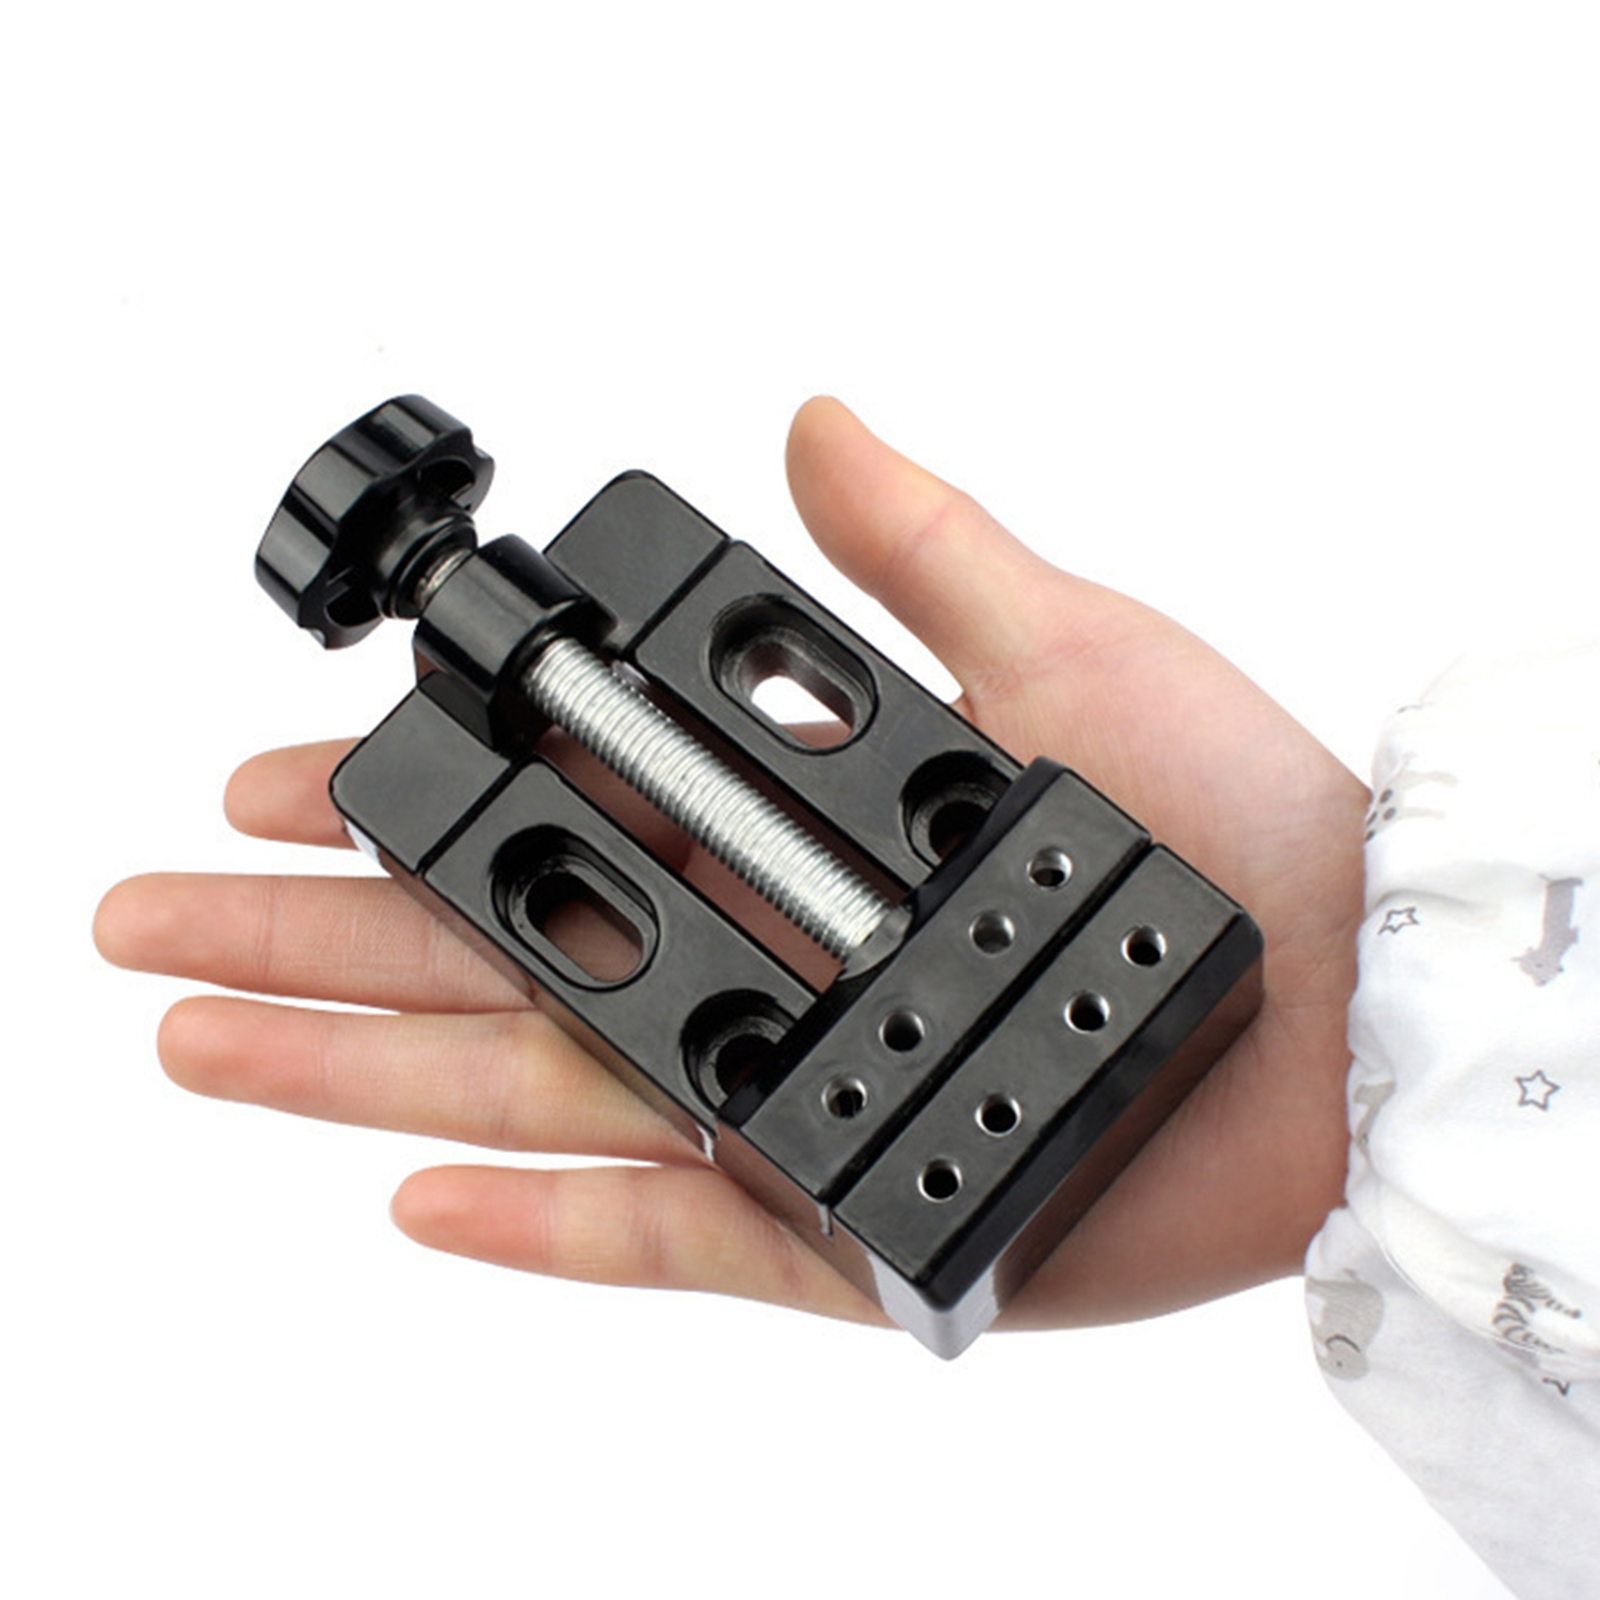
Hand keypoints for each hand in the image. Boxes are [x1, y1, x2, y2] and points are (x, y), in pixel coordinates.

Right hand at [95, 398, 1365, 1332]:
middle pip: (485, 953)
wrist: (1347, 1005)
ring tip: (198, 1045)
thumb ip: (910, 552)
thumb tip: (804, 422)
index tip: (265, 775)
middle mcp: (752, 965)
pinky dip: (534, 1222)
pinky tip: (404, 1191)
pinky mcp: (837, 1215)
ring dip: (351, 1065)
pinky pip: (655, 1228)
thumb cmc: (1226, 819)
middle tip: (142, 925)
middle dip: (299, 935)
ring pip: (524, 1084)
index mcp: (779, 836)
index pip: (537, 814)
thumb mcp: (1054, 644)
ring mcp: (779, 1094)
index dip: (393, 799)